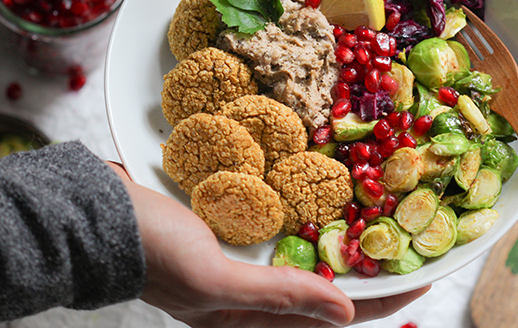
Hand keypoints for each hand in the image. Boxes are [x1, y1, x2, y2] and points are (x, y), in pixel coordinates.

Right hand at [106, 162, 428, 327]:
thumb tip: (346, 312)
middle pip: (326, 290)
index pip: (331, 317)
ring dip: (342, 243)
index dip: (381, 299)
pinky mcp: (232, 231)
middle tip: (409, 243)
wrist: (95, 213)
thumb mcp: (214, 281)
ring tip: (380, 222)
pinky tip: (326, 201)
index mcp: (247, 321)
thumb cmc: (148, 250)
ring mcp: (241, 262)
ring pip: (308, 259)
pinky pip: (283, 231)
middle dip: (368, 271)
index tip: (421, 279)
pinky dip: (309, 221)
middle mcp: (249, 297)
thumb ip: (279, 297)